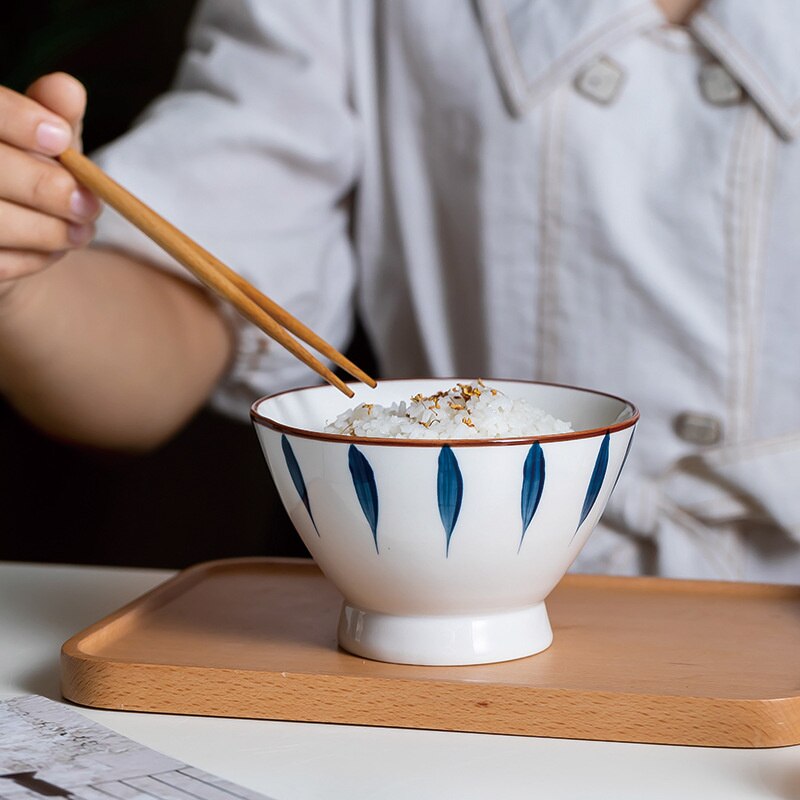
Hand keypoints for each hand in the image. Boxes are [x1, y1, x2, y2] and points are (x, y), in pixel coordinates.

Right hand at [0, 73, 100, 301]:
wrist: (7, 237)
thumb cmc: (27, 172)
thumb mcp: (46, 142)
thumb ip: (55, 115)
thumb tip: (68, 89)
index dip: (18, 120)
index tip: (61, 139)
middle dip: (46, 188)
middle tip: (90, 205)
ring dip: (47, 230)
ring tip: (81, 233)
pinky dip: (32, 258)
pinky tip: (52, 250)